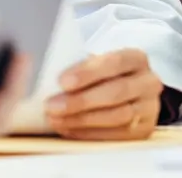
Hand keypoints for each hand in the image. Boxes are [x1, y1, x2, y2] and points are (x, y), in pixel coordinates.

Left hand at [46, 49, 161, 139]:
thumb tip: (44, 73)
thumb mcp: (93, 63)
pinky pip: (117, 135)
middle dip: (81, 101)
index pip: (114, 62)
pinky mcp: (145, 130)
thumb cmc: (101, 74)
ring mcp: (149, 108)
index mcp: (135, 58)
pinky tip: (68, 129)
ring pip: (118, 116)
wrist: (126, 93)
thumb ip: (76, 66)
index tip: (62, 82)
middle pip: (116, 91)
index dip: (87, 72)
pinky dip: (90, 133)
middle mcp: (148, 82)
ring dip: (82, 120)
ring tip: (56, 120)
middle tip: (52, 106)